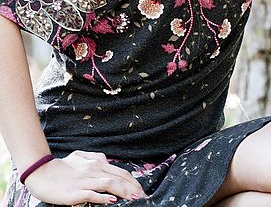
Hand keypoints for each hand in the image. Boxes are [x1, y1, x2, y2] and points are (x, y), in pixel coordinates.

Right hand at [24, 150, 147, 204]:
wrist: (41, 173)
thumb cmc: (62, 167)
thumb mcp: (81, 157)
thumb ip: (95, 158)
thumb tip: (106, 161)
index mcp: (97, 162)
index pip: (120, 172)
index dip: (133, 182)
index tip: (141, 191)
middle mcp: (93, 169)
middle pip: (118, 178)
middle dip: (133, 188)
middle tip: (142, 197)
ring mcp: (84, 180)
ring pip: (108, 184)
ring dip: (123, 192)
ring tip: (133, 199)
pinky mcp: (74, 192)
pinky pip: (90, 194)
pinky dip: (102, 197)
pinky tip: (111, 200)